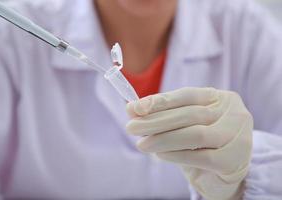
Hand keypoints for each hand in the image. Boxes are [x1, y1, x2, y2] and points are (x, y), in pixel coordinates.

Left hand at [126, 87, 252, 199]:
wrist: (223, 172)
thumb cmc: (200, 143)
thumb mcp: (183, 124)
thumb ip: (163, 115)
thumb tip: (133, 109)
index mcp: (220, 98)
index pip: (187, 95)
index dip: (160, 101)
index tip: (135, 107)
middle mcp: (234, 113)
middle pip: (190, 114)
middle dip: (156, 120)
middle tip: (131, 127)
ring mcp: (237, 136)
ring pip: (195, 134)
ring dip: (163, 139)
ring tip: (142, 144)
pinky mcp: (234, 160)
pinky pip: (201, 157)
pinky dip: (176, 155)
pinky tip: (160, 155)